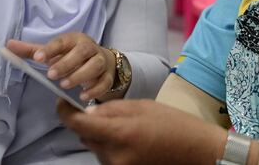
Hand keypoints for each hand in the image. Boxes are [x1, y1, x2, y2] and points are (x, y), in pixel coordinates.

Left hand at [7, 32, 116, 100]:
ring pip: (94, 65)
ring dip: (80, 75)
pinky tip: (83, 96)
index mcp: (74, 39)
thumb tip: (7, 45)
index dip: (51, 49)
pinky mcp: (107, 76)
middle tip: (51, 75)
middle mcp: (89, 48)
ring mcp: (100, 61)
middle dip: (66, 63)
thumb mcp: (54, 51)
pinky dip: (94, 89)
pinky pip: (104, 82)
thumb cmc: (73, 56)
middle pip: (81, 52)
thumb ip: (33, 51)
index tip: (38, 58)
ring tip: (65, 85)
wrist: (102, 61)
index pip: (63, 41)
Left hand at [57, 99, 227, 164]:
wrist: (196, 151)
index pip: (78, 125)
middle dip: (90, 123)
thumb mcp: (140, 106)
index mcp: (119, 134)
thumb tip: (87, 113)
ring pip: (95, 147)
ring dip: (101, 135)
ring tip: (127, 126)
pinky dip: (110, 146)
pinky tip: (130, 139)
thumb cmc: (172, 123)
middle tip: (108, 111)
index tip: (62, 102)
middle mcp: (114, 156)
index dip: (65, 112)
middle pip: (85, 137)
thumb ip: (111, 110)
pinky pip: (106, 157)